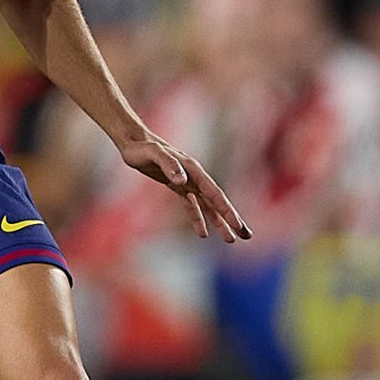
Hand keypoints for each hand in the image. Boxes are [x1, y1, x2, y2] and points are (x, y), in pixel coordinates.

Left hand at [118, 131, 250, 241]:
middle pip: (217, 201)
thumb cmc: (142, 148)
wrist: (132, 141)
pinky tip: (203, 234)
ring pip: (207, 206)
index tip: (238, 225)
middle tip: (247, 236)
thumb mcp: (153, 154)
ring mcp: (187, 181)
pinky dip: (198, 218)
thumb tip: (182, 180)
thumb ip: (168, 165)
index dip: (226, 210)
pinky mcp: (176, 185)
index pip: (214, 193)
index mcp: (192, 170)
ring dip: (219, 222)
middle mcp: (194, 176)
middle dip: (232, 219)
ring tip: (231, 239)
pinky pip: (192, 205)